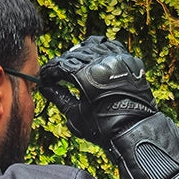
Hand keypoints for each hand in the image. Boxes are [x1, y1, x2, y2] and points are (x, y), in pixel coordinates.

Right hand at [39, 36, 157, 146]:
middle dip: (62, 63)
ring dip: (80, 54)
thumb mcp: (75, 114)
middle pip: (74, 54)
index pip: (60, 65)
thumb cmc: (104, 127)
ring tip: (74, 65)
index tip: (45, 77)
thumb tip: (46, 88)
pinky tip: (95, 57)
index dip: (50, 71)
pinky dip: (100, 50)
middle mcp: (101, 61)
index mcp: (85, 74)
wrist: (134, 131)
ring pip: (92, 47)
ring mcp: (117, 59)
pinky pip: (112, 47)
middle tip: (57, 74)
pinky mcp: (129, 61)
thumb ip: (59, 98)